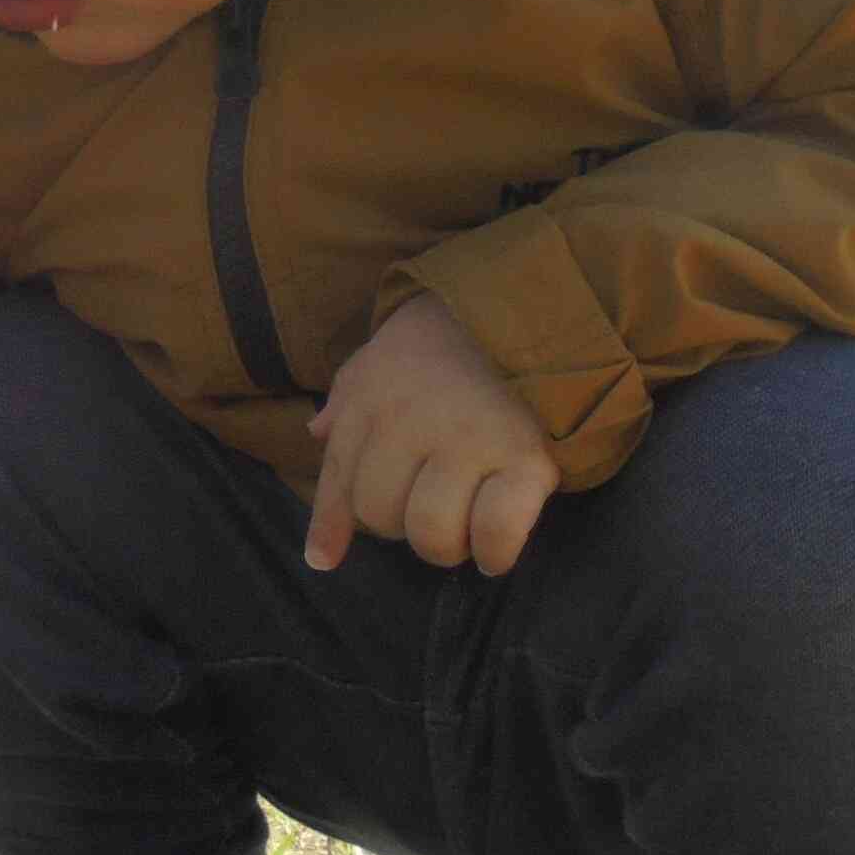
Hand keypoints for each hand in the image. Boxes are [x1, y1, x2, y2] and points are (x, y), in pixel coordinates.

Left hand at [304, 293, 561, 575]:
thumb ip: (349, 396)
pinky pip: (496, 532)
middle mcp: (409, 424)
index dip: (330, 525)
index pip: (340, 476)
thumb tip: (315, 434)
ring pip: (431, 532)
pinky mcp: (526, 457)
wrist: (539, 297)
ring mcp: (468, 442)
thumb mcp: (386, 352)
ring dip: (447, 544)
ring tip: (466, 527)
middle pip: (382, 515)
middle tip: (434, 507)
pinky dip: (494, 552)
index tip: (324, 558)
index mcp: (372, 400)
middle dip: (403, 525)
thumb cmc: (456, 330)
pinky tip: (495, 550)